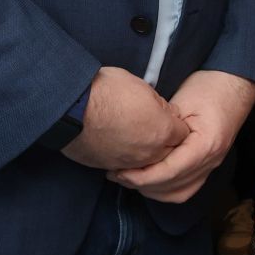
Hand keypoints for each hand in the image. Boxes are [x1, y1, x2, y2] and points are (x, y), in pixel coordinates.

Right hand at [61, 66, 189, 170]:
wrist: (71, 107)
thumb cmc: (107, 91)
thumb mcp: (142, 87)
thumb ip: (159, 105)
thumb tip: (165, 113)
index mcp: (162, 131)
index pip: (183, 134)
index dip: (175, 124)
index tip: (167, 117)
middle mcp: (150, 153)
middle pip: (168, 153)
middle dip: (165, 141)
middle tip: (153, 127)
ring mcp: (129, 163)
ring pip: (147, 163)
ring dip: (145, 152)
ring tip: (134, 135)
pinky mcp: (109, 168)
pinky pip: (126, 166)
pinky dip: (126, 157)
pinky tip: (119, 144)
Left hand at [108, 70, 254, 203]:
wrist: (235, 83)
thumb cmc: (208, 86)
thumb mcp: (182, 102)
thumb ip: (163, 127)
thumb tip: (138, 147)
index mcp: (206, 145)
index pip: (170, 172)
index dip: (142, 176)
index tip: (120, 171)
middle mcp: (212, 161)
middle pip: (173, 188)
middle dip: (142, 185)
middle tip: (117, 174)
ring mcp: (212, 165)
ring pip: (179, 194)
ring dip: (152, 190)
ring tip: (129, 178)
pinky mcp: (207, 164)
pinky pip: (186, 188)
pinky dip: (165, 189)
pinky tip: (148, 180)